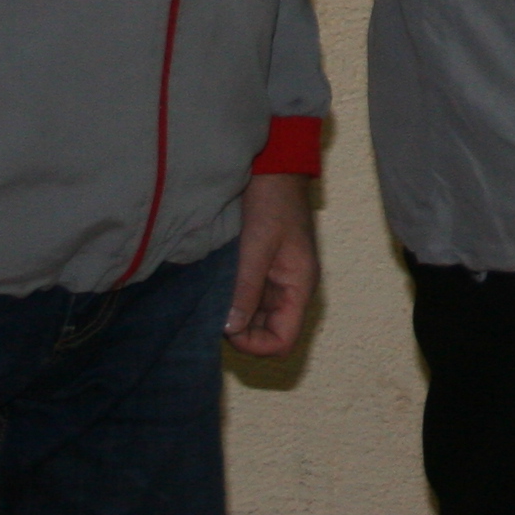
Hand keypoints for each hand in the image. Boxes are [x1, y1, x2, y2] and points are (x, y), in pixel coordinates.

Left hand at [226, 172, 317, 357]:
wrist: (275, 170)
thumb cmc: (273, 203)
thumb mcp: (257, 246)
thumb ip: (246, 288)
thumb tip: (230, 328)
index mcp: (299, 286)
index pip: (282, 340)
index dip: (255, 345)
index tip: (226, 328)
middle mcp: (292, 289)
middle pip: (270, 334)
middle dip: (242, 332)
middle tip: (215, 314)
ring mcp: (279, 281)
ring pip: (259, 319)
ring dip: (237, 317)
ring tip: (214, 301)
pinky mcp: (266, 271)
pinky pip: (252, 300)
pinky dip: (235, 302)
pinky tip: (218, 290)